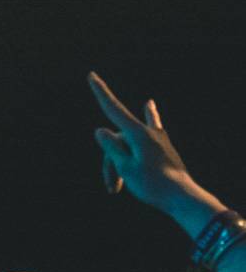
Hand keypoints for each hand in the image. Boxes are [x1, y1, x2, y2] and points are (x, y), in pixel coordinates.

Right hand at [88, 72, 196, 209]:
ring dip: (120, 164)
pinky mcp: (162, 144)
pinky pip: (151, 127)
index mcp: (137, 134)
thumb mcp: (126, 167)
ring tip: (118, 188)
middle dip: (109, 162)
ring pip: (127, 144)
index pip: (113, 109)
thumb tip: (100, 130)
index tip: (91, 75)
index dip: (101, 92)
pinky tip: (149, 103)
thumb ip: (112, 147)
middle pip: (116, 140)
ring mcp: (157, 137)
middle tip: (111, 189)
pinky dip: (148, 116)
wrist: (181, 197)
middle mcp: (148, 131)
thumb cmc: (152, 185)